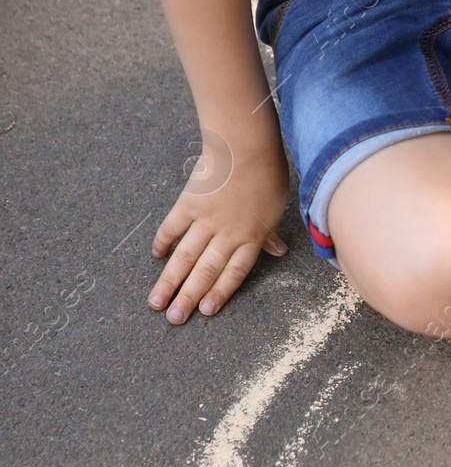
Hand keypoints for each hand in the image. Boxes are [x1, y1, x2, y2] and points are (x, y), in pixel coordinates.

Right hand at [149, 134, 290, 323]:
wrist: (247, 147)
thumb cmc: (268, 176)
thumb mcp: (276, 208)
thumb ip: (270, 233)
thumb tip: (280, 251)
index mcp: (252, 238)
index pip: (234, 273)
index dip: (220, 293)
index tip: (205, 311)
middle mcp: (228, 234)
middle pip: (206, 271)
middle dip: (189, 297)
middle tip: (174, 319)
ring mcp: (206, 220)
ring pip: (186, 257)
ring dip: (170, 281)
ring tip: (156, 301)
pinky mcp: (189, 203)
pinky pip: (173, 227)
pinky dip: (163, 241)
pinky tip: (156, 257)